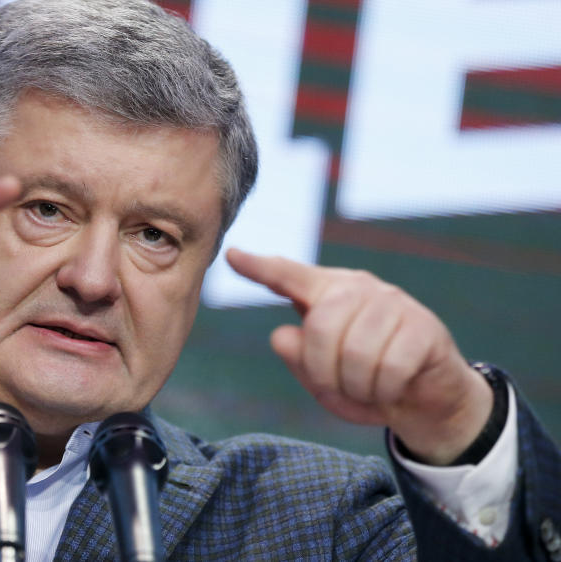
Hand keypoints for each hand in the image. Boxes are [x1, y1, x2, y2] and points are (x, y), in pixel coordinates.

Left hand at [227, 248, 492, 464]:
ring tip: (368, 388)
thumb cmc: (363, 383)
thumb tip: (280, 335)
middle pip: (321, 327)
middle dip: (324, 371)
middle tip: (341, 387)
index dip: (259, 268)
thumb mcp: (322, 378)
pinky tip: (393, 388)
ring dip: (358, 386)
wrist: (425, 401)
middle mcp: (359, 288)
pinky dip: (385, 391)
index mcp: (326, 293)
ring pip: (357, 352)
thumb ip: (298, 357)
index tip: (232, 256)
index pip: (288, 276)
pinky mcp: (424, 326)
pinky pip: (390, 367)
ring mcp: (394, 303)